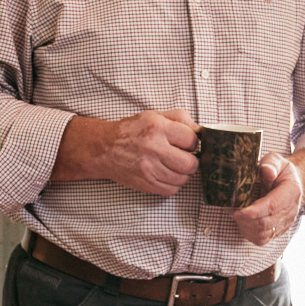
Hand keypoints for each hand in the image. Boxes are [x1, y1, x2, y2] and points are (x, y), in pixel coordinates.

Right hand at [58, 110, 200, 198]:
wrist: (104, 148)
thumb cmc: (131, 131)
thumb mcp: (154, 115)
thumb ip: (179, 118)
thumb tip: (200, 130)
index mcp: (158, 127)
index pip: (192, 139)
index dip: (192, 142)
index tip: (186, 143)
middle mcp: (154, 148)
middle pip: (190, 163)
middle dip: (191, 161)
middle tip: (183, 157)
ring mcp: (149, 168)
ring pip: (182, 179)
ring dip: (182, 174)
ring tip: (173, 165)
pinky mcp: (145, 183)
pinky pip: (171, 190)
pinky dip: (173, 184)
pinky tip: (165, 174)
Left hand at [226, 153, 304, 246]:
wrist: (292, 184)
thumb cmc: (281, 172)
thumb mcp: (277, 160)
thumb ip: (271, 164)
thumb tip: (266, 172)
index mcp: (291, 192)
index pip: (272, 206)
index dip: (255, 211)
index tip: (239, 211)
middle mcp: (290, 211)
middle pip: (265, 223)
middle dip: (244, 219)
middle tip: (230, 208)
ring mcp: (284, 224)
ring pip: (262, 234)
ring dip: (244, 226)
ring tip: (235, 212)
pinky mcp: (276, 232)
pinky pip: (261, 239)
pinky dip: (247, 232)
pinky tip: (242, 220)